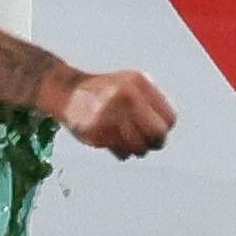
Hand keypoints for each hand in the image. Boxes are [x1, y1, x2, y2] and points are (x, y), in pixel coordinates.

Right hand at [58, 69, 174, 158]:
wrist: (67, 92)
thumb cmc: (103, 91)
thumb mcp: (131, 84)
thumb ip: (150, 101)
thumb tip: (166, 128)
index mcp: (138, 83)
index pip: (168, 118)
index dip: (164, 128)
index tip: (156, 131)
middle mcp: (125, 97)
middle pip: (157, 133)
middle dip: (156, 142)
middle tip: (150, 144)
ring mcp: (110, 114)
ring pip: (139, 146)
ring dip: (137, 149)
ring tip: (129, 143)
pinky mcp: (96, 132)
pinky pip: (121, 152)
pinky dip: (121, 152)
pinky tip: (114, 143)